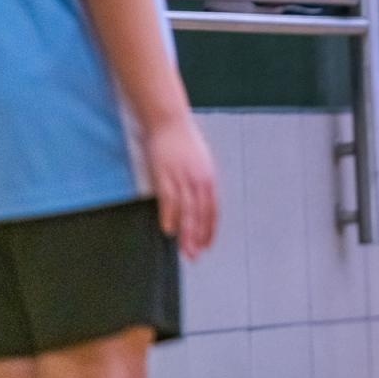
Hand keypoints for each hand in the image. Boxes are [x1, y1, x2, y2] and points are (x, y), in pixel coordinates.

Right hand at [145, 115, 218, 260]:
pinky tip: (169, 230)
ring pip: (187, 211)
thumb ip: (200, 183)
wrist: (169, 121)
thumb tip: (199, 201)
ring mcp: (182, 178)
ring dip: (186, 232)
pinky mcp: (165, 174)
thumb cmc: (183, 142)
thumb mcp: (200, 164)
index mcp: (209, 179)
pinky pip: (169, 200)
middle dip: (198, 237)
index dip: (210, 230)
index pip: (213, 211)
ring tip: (184, 250)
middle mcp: (199, 180)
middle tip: (195, 256)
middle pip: (201, 214)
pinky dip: (170, 216)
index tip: (207, 246)